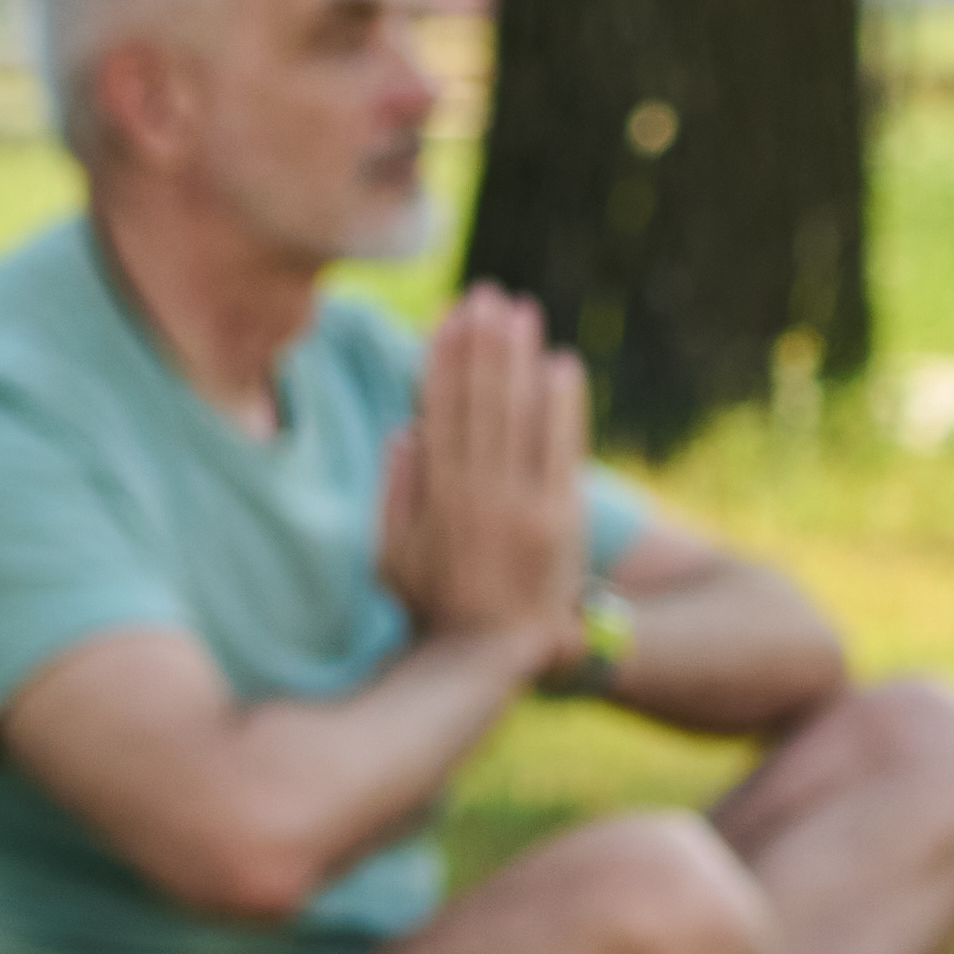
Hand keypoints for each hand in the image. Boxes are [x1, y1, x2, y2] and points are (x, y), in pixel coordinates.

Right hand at [381, 282, 600, 657]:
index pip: (439, 411)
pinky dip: (563, 406)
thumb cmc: (436, 603)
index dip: (444, 359)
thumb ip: (394, 494)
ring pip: (518, 416)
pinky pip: (562, 449)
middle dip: (484, 344)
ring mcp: (522, 507)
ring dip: (520, 360)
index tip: (449, 316)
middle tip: (489, 294)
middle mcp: (476, 497)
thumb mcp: (390, 557)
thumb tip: (405, 430)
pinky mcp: (561, 520)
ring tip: (522, 311)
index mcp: (432, 498)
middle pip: (480, 403)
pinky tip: (563, 365)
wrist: (497, 658)